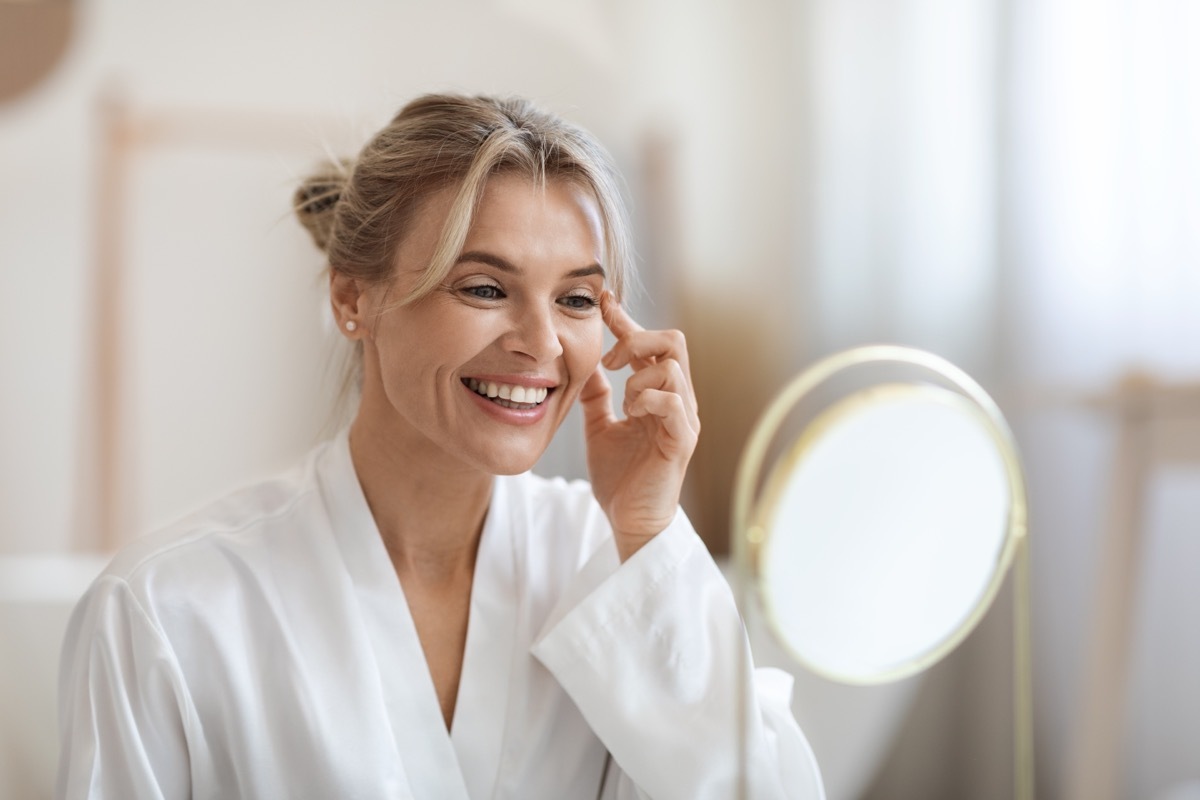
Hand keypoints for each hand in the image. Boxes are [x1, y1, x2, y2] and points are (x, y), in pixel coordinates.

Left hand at [580, 293, 700, 561]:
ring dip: (638, 377)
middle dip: (638, 338)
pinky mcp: (682, 440)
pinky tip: (630, 414)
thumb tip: (583, 364)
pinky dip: (646, 399)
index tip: (603, 302)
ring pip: (672, 367)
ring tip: (623, 403)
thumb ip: (596, 396)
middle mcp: (677, 400)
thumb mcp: (599, 427)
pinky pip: (672, 401)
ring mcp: (683, 419)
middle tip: (610, 360)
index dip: (626, 320)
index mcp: (658, 394)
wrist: (629, 521)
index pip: (650, 343)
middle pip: (673, 341)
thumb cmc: (620, 478)